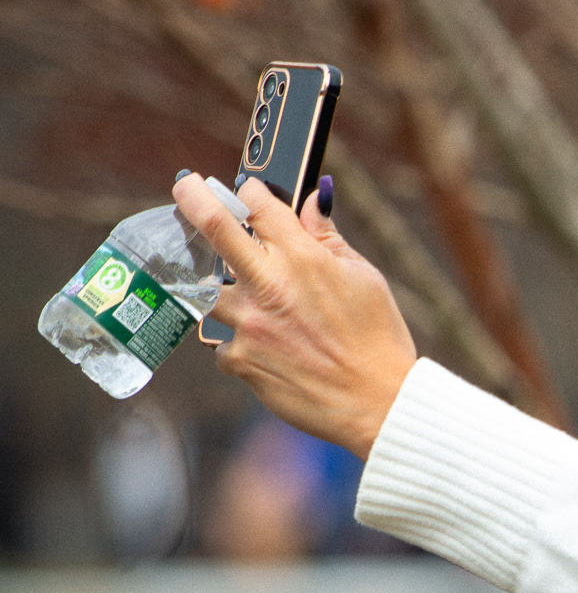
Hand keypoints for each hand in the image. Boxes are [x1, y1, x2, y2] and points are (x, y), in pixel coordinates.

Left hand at [171, 174, 415, 458]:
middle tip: (183, 188)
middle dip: (192, 198)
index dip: (250, 191)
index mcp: (304, 258)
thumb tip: (313, 198)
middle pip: (214, 227)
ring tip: (261, 310)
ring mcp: (250, 324)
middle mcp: (270, 285)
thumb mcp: (365, 279)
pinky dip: (244, 344)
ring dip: (231, 295)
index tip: (245, 192)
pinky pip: (225, 342)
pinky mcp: (241, 360)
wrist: (378, 404)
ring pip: (213, 292)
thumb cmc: (379, 341)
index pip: (259, 203)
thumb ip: (328, 238)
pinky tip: (274, 354)